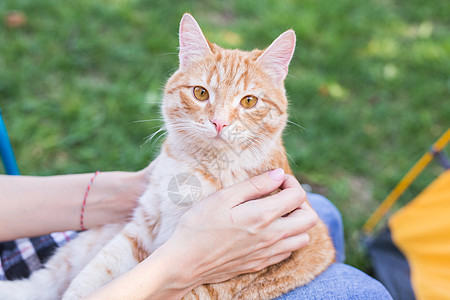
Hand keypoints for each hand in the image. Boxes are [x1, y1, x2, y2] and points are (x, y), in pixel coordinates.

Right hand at [158, 168, 317, 288]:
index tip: (277, 180)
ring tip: (278, 214)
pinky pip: (288, 252)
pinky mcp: (260, 264)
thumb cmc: (199, 225)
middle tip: (282, 196)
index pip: (298, 196)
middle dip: (301, 202)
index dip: (291, 182)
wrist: (185, 262)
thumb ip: (255, 185)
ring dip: (297, 223)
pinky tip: (269, 231)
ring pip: (303, 239)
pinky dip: (287, 239)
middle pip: (309, 219)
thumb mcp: (223, 197)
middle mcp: (272, 237)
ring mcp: (267, 253)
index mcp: (262, 216)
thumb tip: (278, 174)